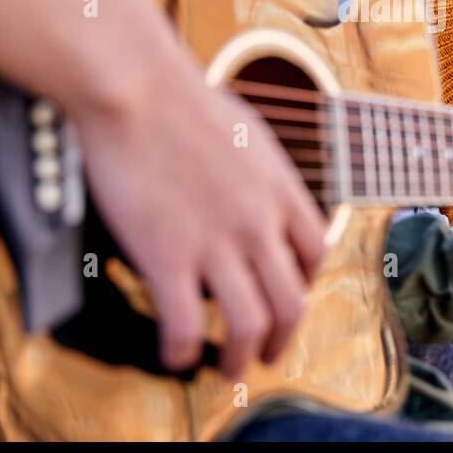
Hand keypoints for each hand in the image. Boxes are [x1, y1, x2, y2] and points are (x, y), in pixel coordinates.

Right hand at [68, 57, 327, 378]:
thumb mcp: (245, 129)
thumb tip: (256, 185)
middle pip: (291, 303)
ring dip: (239, 357)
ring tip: (226, 367)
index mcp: (282, 189)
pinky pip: (184, 326)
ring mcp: (217, 243)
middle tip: (264, 353)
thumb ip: (259, 168)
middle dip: (280, 338)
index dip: (304, 283)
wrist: (135, 85)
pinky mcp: (168, 256)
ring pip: (248, 326)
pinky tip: (173, 353)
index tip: (284, 295)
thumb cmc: (179, 97)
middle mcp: (259, 223)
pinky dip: (180, 352)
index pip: (316, 254)